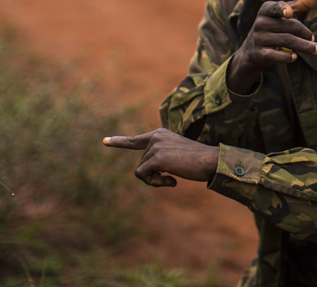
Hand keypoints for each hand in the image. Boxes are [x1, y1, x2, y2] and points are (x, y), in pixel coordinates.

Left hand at [102, 128, 218, 186]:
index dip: (119, 142)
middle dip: (153, 175)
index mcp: (160, 134)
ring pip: (141, 172)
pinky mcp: (157, 158)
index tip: (104, 141)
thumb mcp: (176, 156)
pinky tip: (172, 181)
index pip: (136, 140)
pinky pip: (144, 176)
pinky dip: (155, 183)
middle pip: (141, 164)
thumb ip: (160, 159)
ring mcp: (156, 146)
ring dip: (155, 180)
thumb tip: (144, 171)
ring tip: (173, 177)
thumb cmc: (197, 162)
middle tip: (171, 177)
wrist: (211, 161)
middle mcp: (156, 136)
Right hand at [227, 0, 316, 92]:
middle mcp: (260, 22)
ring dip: (304, 46)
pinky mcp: (259, 53)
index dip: (282, 9)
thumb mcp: (286, 14)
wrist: (252, 50)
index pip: (275, 7)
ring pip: (286, 40)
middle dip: (306, 34)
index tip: (290, 13)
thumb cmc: (275, 27)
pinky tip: (295, 57)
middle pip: (289, 26)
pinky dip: (286, 56)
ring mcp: (258, 38)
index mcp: (266, 9)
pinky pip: (274, 55)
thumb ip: (302, 3)